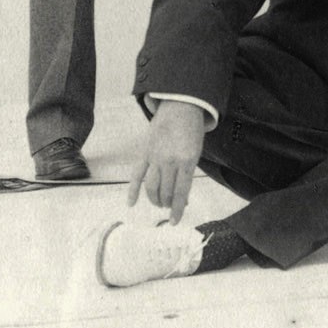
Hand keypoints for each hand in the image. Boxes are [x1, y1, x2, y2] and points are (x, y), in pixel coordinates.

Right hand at [128, 100, 206, 224]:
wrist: (181, 106)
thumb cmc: (192, 131)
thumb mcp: (196, 152)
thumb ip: (188, 174)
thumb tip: (184, 199)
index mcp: (188, 160)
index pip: (181, 192)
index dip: (178, 209)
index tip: (175, 222)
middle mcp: (170, 160)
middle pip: (166, 191)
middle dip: (168, 203)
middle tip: (170, 206)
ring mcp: (155, 157)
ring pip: (151, 186)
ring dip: (154, 199)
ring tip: (159, 203)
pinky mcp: (145, 152)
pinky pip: (137, 175)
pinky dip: (133, 190)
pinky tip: (131, 203)